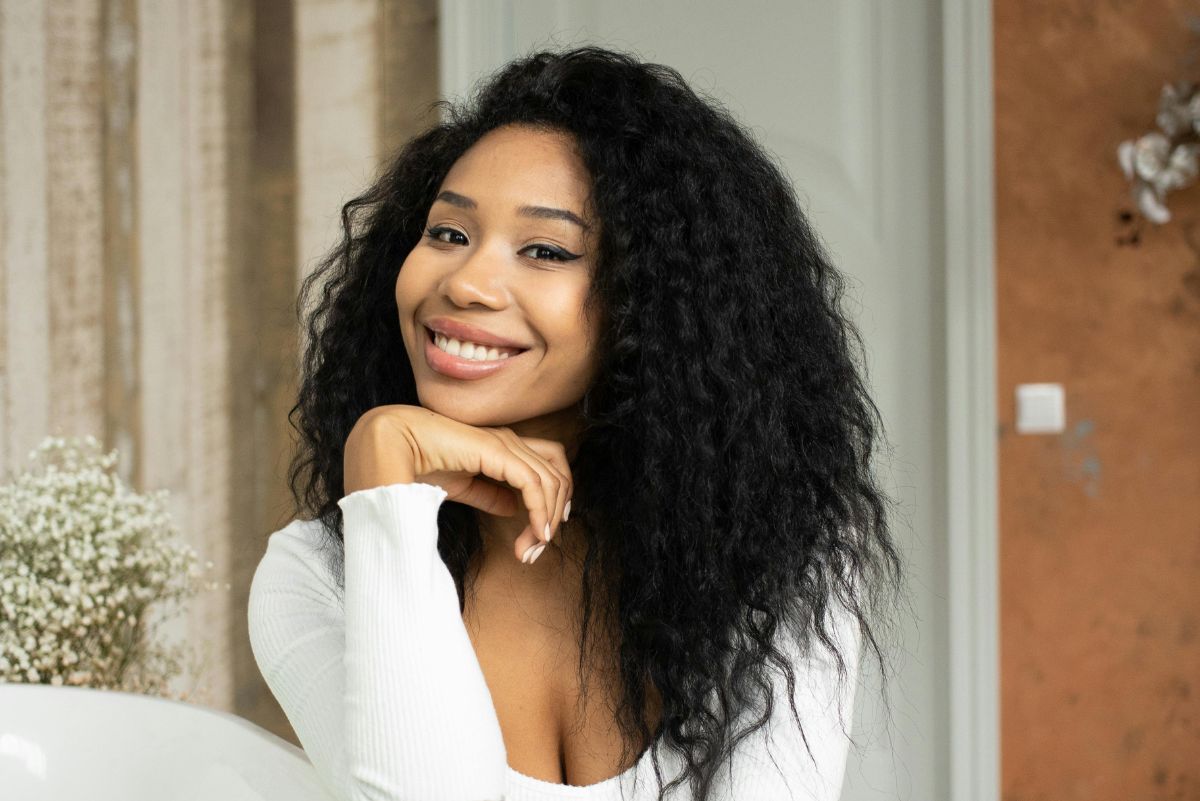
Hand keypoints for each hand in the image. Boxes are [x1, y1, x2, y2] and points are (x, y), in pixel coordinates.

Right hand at [343, 404, 572, 563]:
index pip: (549, 471)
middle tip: (536, 550)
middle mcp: (510, 442)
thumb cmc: (418, 463)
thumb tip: (513, 508)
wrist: (390, 446)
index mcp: (504, 447)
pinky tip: (534, 534)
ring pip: (552, 482)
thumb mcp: (463, 487)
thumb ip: (489, 495)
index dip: (553, 504)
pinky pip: (533, 484)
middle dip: (555, 516)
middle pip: (558, 477)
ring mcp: (506, 444)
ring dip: (547, 520)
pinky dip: (540, 511)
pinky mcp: (498, 451)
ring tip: (531, 550)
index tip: (540, 538)